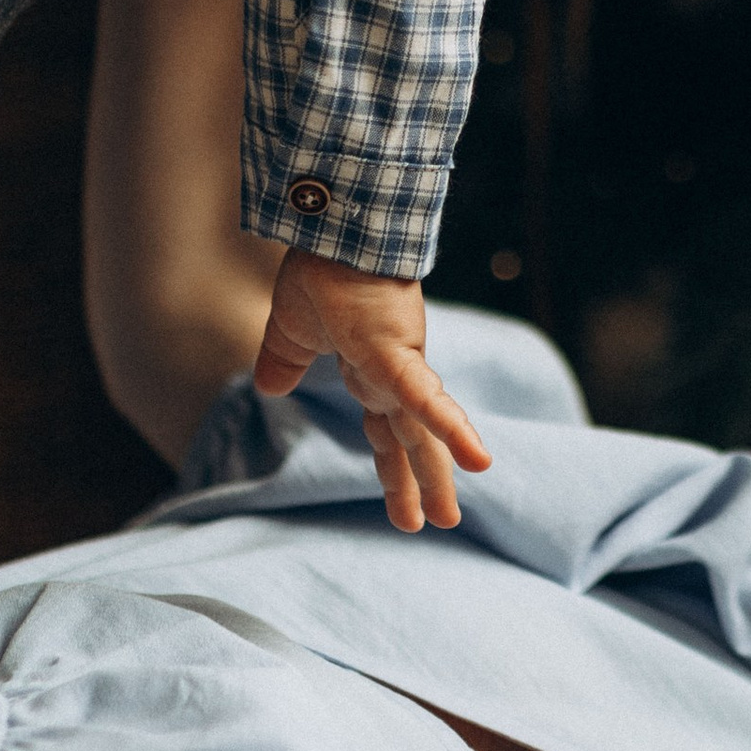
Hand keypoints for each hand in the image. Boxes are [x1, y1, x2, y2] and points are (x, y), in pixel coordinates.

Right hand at [252, 248, 492, 532]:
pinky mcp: (397, 355)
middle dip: (423, 483)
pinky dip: (450, 429)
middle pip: (410, 441)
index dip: (393, 468)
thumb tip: (272, 387)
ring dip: (437, 475)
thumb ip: (284, 360)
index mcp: (371, 372)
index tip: (404, 506)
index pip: (386, 431)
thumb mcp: (290, 330)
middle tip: (439, 522)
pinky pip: (424, 400)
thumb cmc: (317, 269)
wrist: (330, 228)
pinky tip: (478, 460)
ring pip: (421, 432)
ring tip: (450, 518)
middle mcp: (392, 375)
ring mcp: (400, 366)